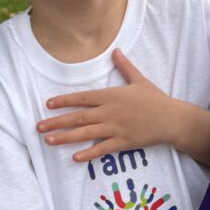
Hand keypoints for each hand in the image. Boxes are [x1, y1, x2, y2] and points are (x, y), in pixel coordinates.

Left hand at [36, 49, 172, 161]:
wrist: (171, 119)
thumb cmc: (155, 99)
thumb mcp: (139, 80)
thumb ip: (124, 67)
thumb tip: (116, 51)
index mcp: (111, 96)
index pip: (82, 98)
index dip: (64, 101)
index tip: (48, 104)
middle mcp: (110, 112)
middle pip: (78, 117)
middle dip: (57, 122)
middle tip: (38, 127)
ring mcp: (116, 128)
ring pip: (86, 134)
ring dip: (66, 137)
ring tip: (49, 140)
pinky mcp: (123, 142)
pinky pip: (103, 149)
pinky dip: (89, 154)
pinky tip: (75, 157)